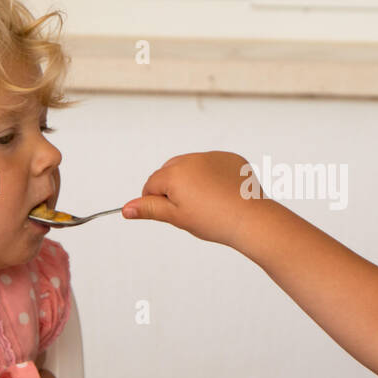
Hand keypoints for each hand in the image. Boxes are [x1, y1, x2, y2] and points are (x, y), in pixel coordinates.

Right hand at [122, 151, 269, 250]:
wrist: (250, 218)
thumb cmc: (214, 220)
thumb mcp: (176, 217)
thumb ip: (149, 209)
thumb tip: (126, 209)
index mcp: (174, 172)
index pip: (151, 184)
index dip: (154, 201)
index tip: (169, 214)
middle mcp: (192, 159)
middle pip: (170, 172)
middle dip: (172, 188)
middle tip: (188, 210)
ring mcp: (213, 157)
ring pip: (192, 167)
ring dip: (192, 181)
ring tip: (206, 204)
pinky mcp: (231, 159)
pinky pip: (213, 165)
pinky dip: (212, 177)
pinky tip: (221, 195)